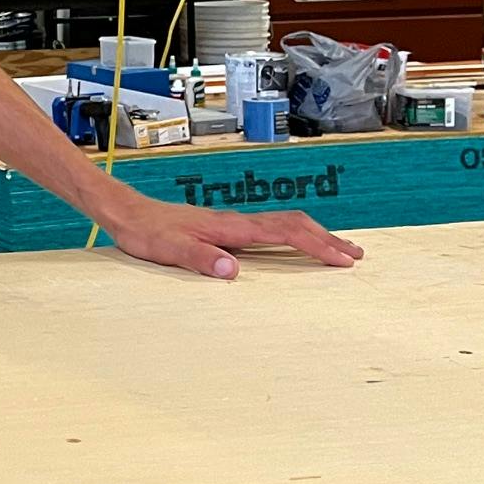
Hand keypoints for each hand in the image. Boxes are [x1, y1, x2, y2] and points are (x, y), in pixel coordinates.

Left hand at [102, 196, 363, 279]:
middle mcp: (235, 222)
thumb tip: (234, 270)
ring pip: (281, 225)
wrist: (127, 213)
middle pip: (292, 225)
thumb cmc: (146, 232)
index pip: (284, 233)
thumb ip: (200, 259)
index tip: (343, 259)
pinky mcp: (221, 228)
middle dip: (326, 239)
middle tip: (356, 255)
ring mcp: (230, 224)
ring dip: (312, 236)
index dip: (317, 245)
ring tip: (335, 249)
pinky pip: (266, 231)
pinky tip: (290, 245)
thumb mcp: (169, 250)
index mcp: (230, 227)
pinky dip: (290, 237)